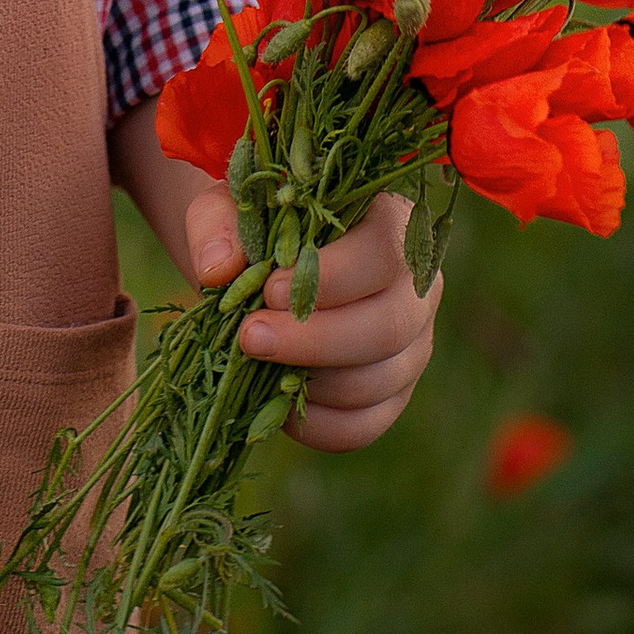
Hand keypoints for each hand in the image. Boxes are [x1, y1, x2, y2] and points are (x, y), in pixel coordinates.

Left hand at [182, 183, 441, 453]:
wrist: (266, 270)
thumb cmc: (258, 228)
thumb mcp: (230, 209)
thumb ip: (219, 226)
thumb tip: (217, 269)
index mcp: (392, 225)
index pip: (383, 253)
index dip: (331, 278)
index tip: (270, 291)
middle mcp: (417, 288)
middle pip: (388, 325)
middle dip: (315, 339)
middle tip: (251, 337)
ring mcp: (412, 346)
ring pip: (379, 380)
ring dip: (312, 382)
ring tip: (257, 367)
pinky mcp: (392, 395)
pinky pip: (364, 425)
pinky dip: (317, 424)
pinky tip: (276, 403)